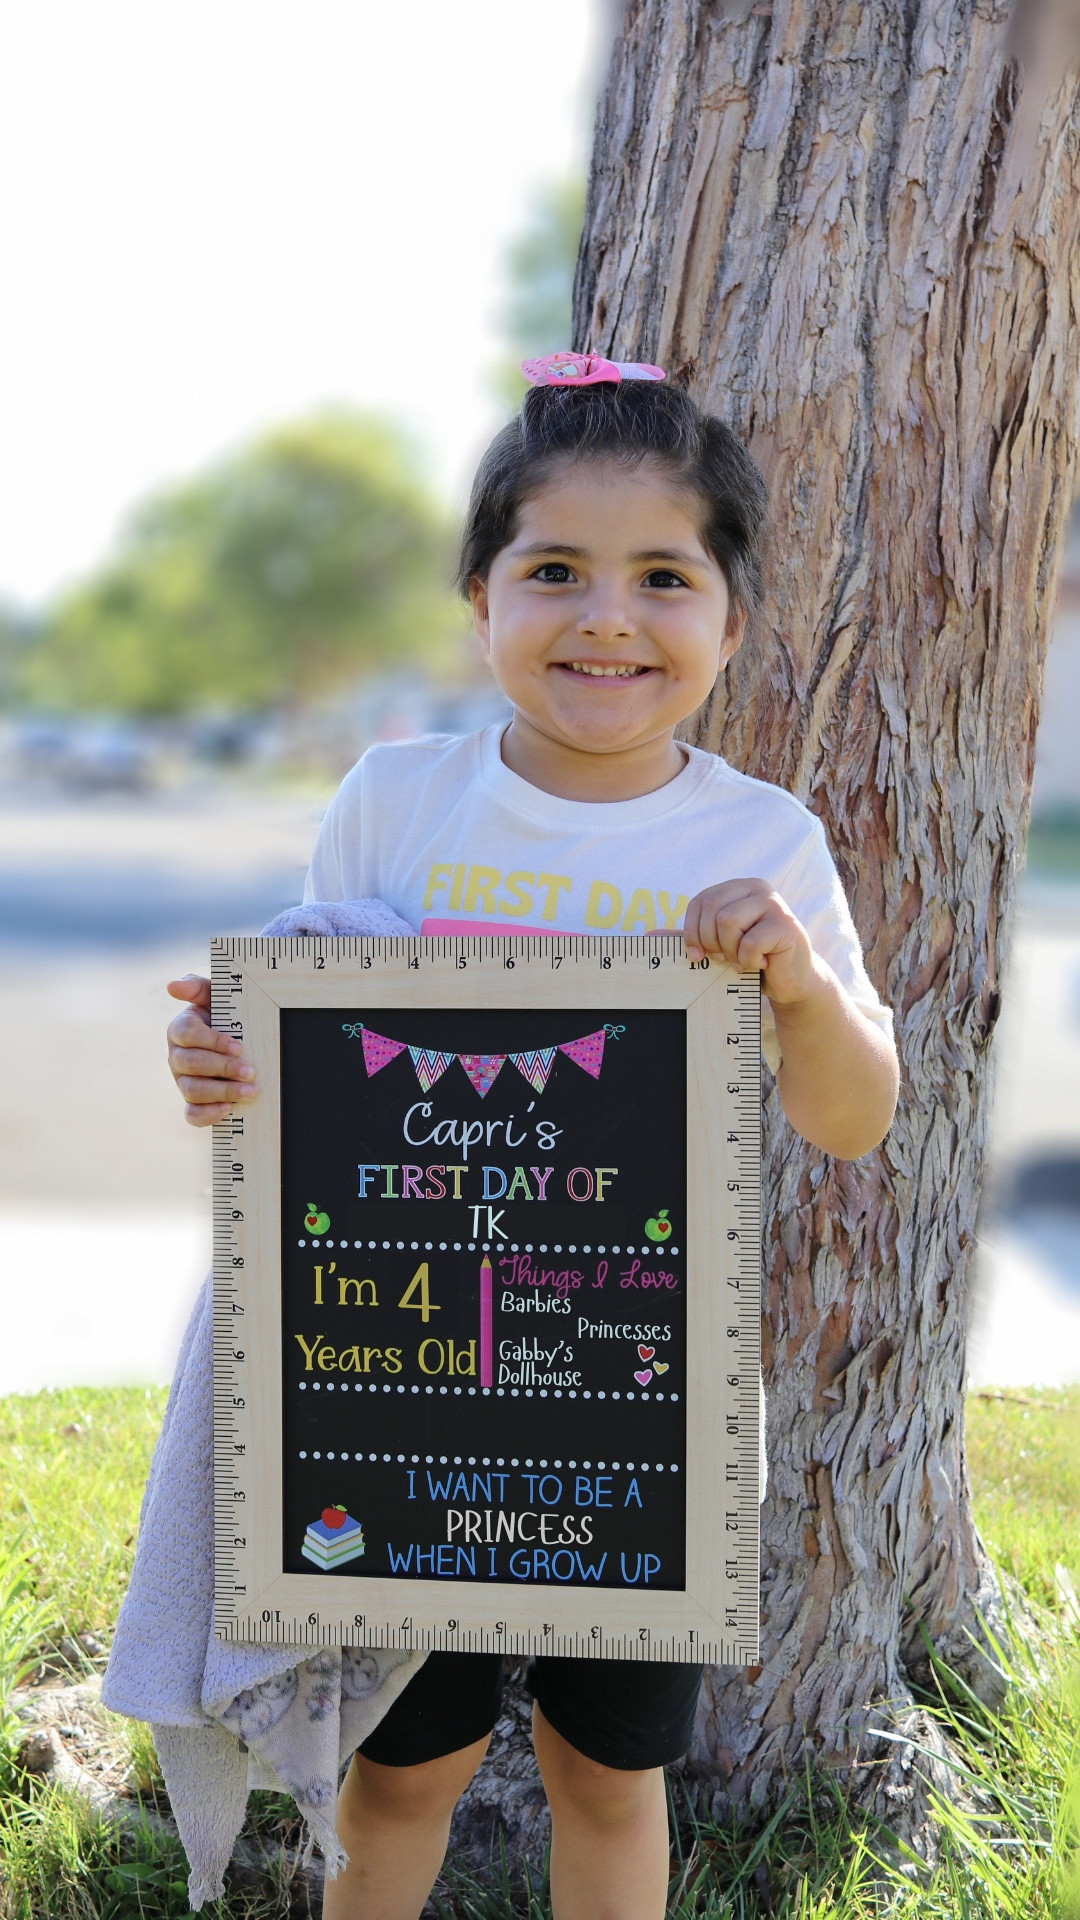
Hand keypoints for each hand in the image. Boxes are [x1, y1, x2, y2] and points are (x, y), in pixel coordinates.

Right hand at [166, 975, 257, 1127]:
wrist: (242, 1040)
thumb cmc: (227, 1016)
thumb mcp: (216, 997)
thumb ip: (198, 987)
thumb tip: (173, 985)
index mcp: (180, 1029)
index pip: (187, 1034)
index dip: (212, 1041)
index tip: (239, 1047)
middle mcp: (177, 1057)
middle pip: (190, 1064)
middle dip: (222, 1068)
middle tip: (251, 1072)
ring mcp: (183, 1081)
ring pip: (192, 1090)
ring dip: (222, 1092)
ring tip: (250, 1091)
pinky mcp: (193, 1102)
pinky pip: (192, 1114)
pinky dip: (207, 1114)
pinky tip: (228, 1110)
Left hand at [682, 880, 816, 1003]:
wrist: (790, 981)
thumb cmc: (752, 960)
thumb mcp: (717, 946)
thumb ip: (689, 937)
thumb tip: (648, 936)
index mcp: (738, 888)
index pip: (700, 902)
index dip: (692, 932)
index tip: (699, 955)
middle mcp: (757, 889)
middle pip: (712, 909)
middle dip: (712, 942)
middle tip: (727, 959)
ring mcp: (774, 904)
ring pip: (728, 921)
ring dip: (731, 951)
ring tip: (745, 960)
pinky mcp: (786, 925)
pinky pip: (750, 942)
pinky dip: (749, 961)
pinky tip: (763, 963)